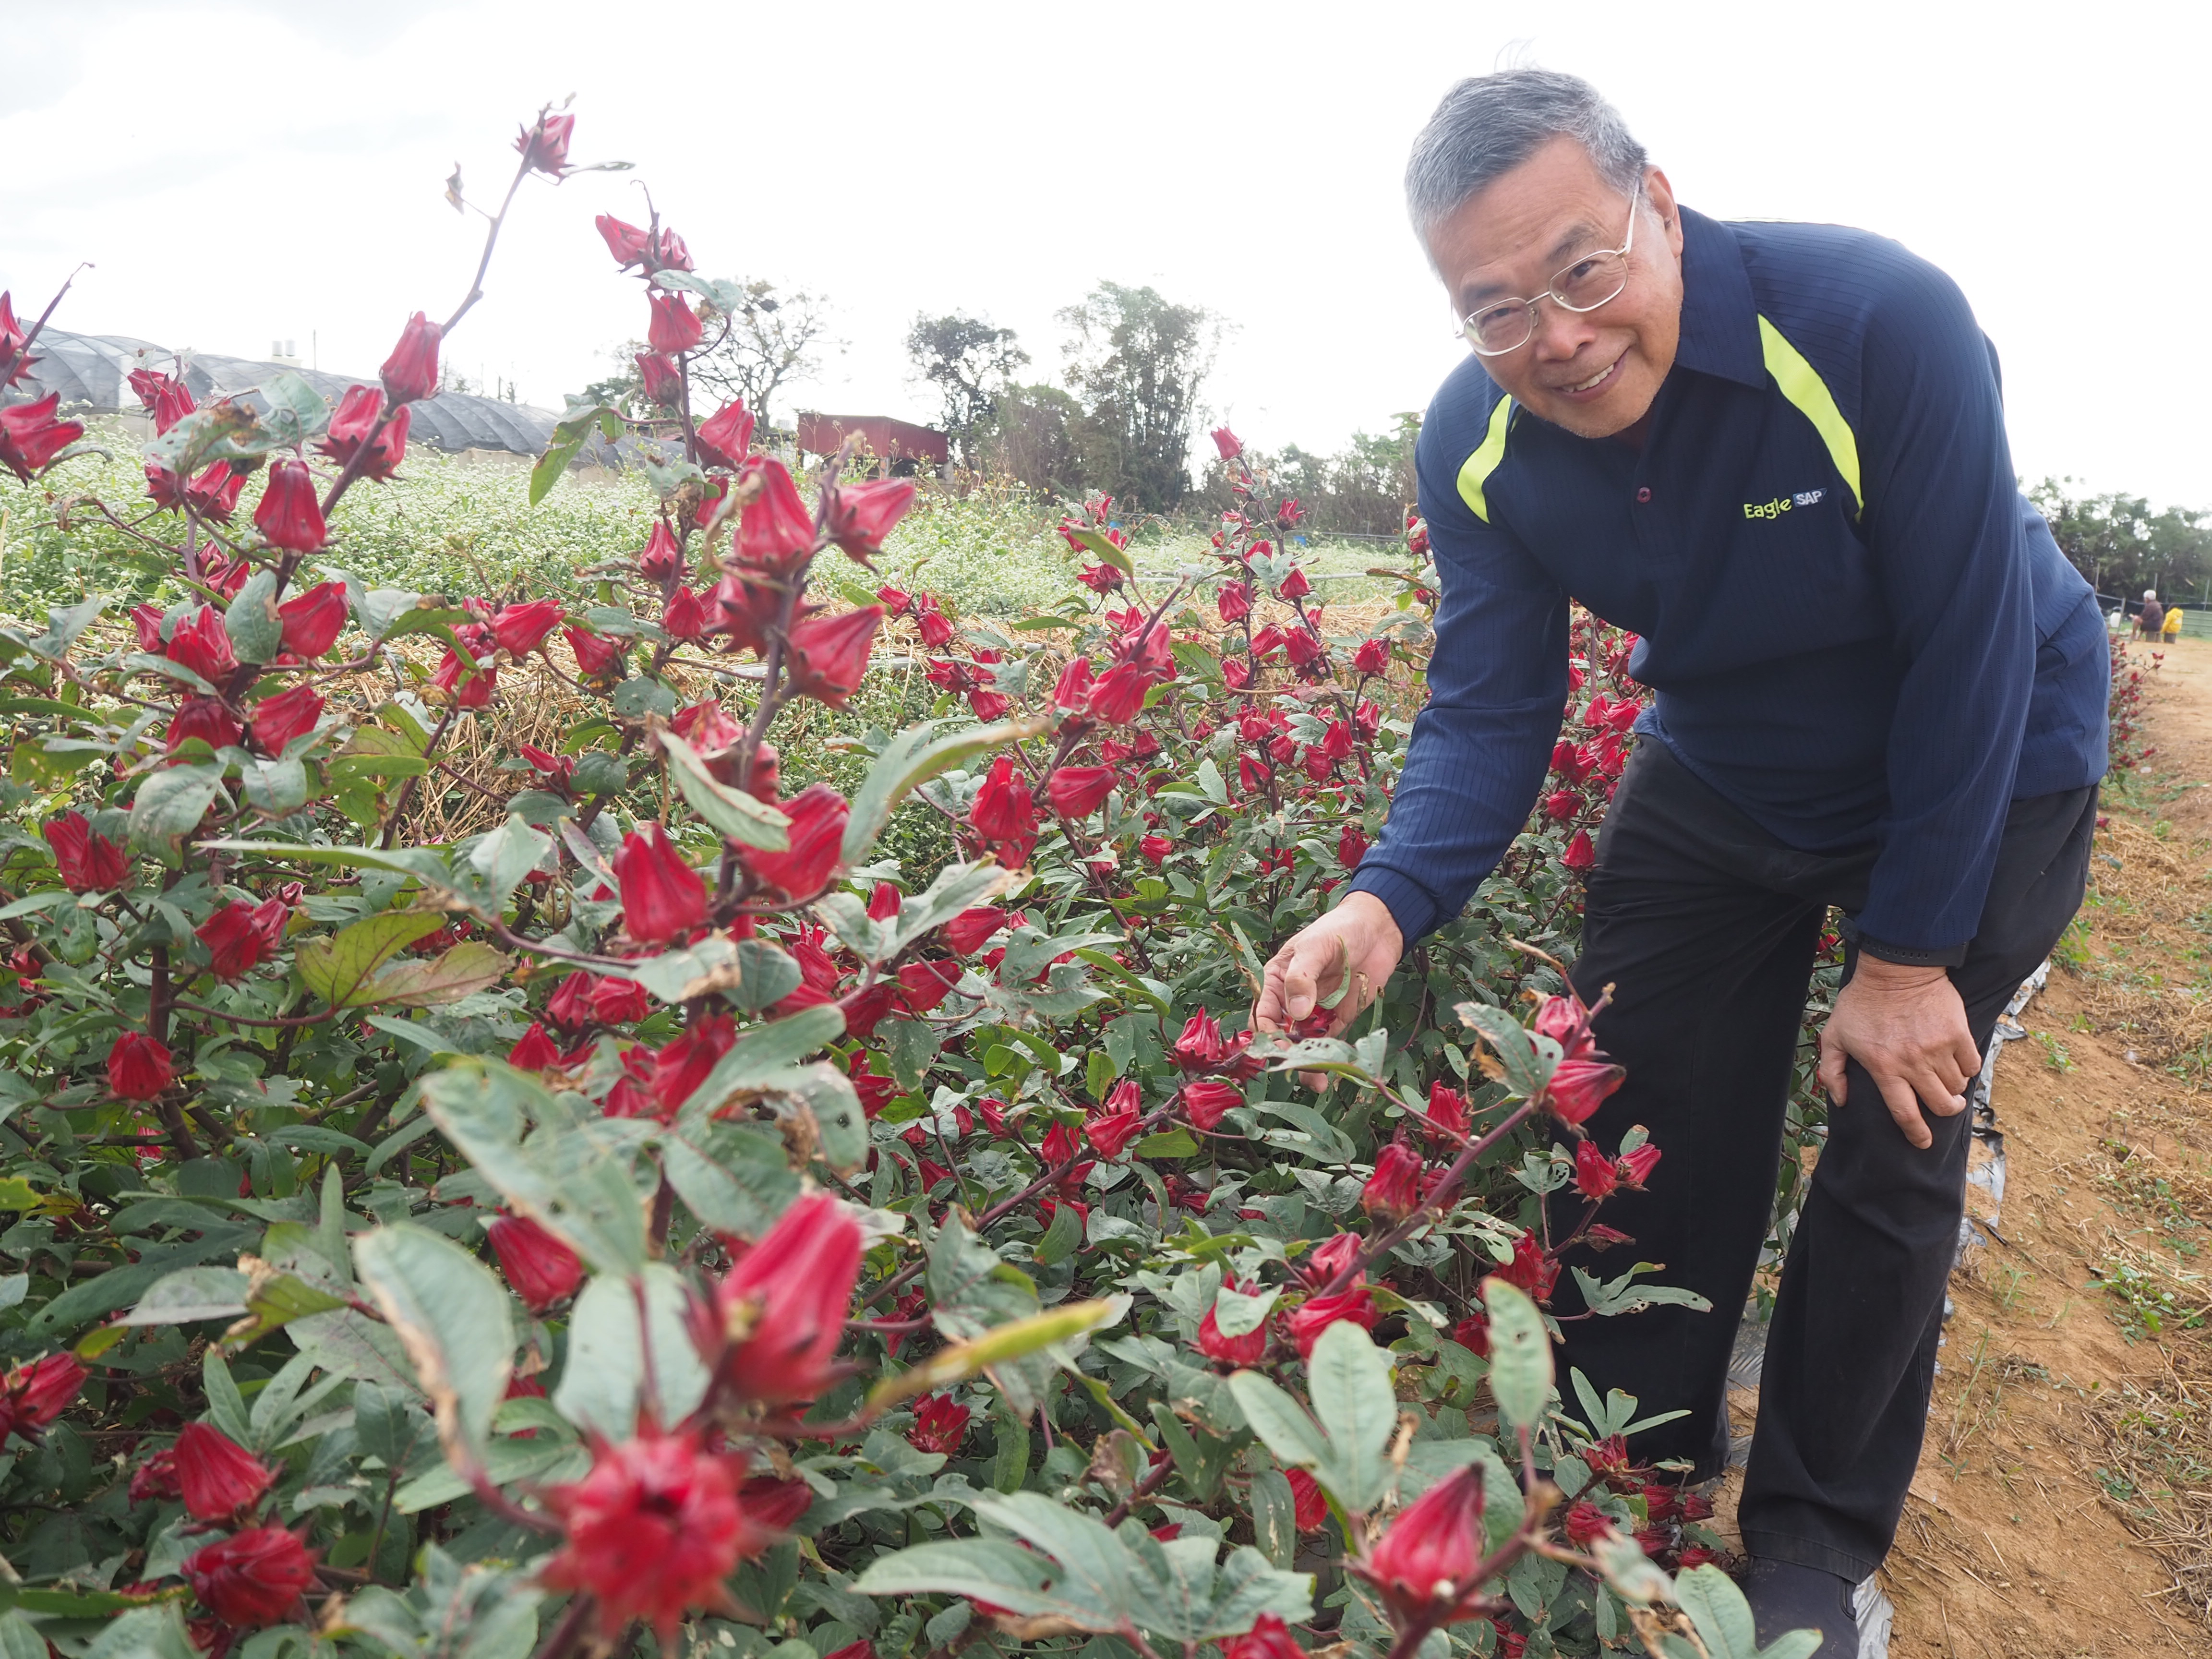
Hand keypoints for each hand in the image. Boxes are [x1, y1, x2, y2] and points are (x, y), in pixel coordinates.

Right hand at [1253, 894, 1403, 1081]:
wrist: (1379, 928)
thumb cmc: (1340, 928)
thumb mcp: (1315, 947)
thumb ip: (1301, 977)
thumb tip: (1295, 1013)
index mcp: (1277, 980)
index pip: (1263, 1013)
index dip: (1267, 1033)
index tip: (1279, 1047)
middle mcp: (1293, 999)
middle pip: (1282, 1035)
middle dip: (1288, 1055)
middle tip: (1299, 1068)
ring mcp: (1317, 1011)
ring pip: (1306, 1044)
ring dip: (1309, 1064)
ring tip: (1317, 1082)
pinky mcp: (1340, 1018)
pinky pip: (1331, 1042)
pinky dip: (1331, 1059)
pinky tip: (1331, 1074)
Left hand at [1817, 956, 1979, 1149]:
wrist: (1895, 969)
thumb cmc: (1861, 1003)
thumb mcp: (1835, 1036)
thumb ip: (1834, 1071)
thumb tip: (1841, 1101)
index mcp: (1884, 1067)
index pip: (1904, 1113)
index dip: (1916, 1133)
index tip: (1923, 1143)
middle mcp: (1913, 1062)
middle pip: (1940, 1104)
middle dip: (1945, 1111)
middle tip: (1945, 1105)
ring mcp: (1938, 1048)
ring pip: (1957, 1086)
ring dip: (1953, 1088)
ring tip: (1946, 1080)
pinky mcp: (1959, 1033)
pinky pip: (1972, 1064)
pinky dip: (1967, 1068)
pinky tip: (1956, 1061)